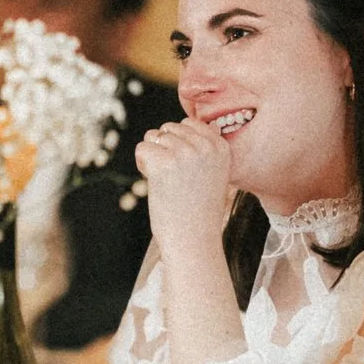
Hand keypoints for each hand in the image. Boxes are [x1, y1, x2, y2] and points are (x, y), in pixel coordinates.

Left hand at [134, 118, 231, 259]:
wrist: (194, 240)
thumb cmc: (199, 209)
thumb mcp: (214, 172)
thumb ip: (204, 148)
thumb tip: (192, 125)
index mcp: (221, 146)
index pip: (189, 123)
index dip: (179, 144)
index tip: (186, 170)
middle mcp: (205, 146)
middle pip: (169, 129)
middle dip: (164, 149)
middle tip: (175, 179)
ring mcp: (184, 153)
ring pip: (153, 137)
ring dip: (153, 158)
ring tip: (167, 183)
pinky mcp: (163, 163)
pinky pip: (142, 149)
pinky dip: (142, 164)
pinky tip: (155, 182)